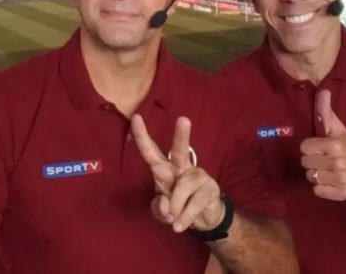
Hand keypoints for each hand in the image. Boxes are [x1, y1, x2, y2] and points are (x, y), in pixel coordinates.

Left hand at [131, 114, 223, 232]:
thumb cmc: (178, 207)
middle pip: (180, 151)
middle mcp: (181, 167)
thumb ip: (158, 208)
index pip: (151, 151)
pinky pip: (193, 204)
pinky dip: (184, 218)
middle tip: (184, 119)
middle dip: (181, 136)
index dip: (142, 136)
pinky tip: (179, 226)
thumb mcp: (162, 211)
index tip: (135, 118)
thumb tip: (166, 206)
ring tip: (173, 220)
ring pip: (182, 188)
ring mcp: (197, 176)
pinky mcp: (210, 189)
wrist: (205, 219)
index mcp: (164, 168)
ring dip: (175, 208)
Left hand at [300, 89, 345, 199]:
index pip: (304, 147)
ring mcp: (341, 179)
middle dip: (313, 161)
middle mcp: (338, 162)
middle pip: (305, 162)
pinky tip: (332, 182)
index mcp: (335, 144)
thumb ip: (326, 112)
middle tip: (325, 160)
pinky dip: (323, 188)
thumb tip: (322, 90)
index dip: (311, 148)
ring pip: (310, 177)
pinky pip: (318, 191)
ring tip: (329, 171)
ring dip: (317, 175)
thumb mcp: (339, 130)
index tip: (320, 148)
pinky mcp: (343, 194)